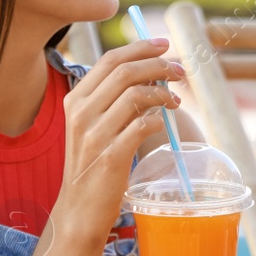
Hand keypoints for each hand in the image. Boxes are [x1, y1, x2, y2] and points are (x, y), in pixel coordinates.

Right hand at [56, 39, 183, 241]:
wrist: (79, 210)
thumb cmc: (92, 166)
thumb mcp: (90, 127)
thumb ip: (111, 100)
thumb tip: (151, 73)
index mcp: (75, 100)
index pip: (109, 60)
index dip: (140, 47)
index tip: (165, 45)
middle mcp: (81, 113)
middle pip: (125, 72)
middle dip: (159, 65)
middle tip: (180, 72)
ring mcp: (94, 135)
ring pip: (136, 94)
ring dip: (164, 93)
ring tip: (176, 102)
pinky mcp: (111, 156)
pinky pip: (142, 125)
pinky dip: (159, 119)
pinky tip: (163, 123)